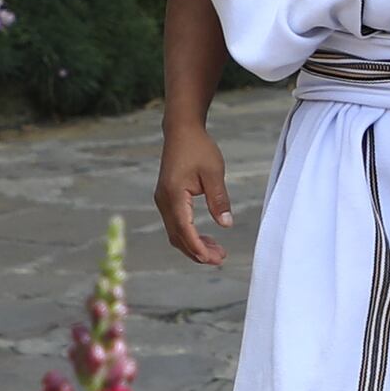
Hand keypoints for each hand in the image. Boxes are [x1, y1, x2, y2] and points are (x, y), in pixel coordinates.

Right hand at [156, 119, 233, 267]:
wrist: (181, 130)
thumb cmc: (198, 148)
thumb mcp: (214, 172)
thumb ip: (219, 199)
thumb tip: (226, 225)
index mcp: (174, 195)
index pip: (184, 229)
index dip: (197, 247)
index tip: (212, 259)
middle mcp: (164, 201)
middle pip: (177, 236)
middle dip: (197, 252)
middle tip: (220, 259)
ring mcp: (163, 200)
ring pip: (175, 232)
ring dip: (193, 245)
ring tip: (217, 252)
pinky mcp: (167, 199)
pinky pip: (176, 224)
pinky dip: (189, 234)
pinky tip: (205, 239)